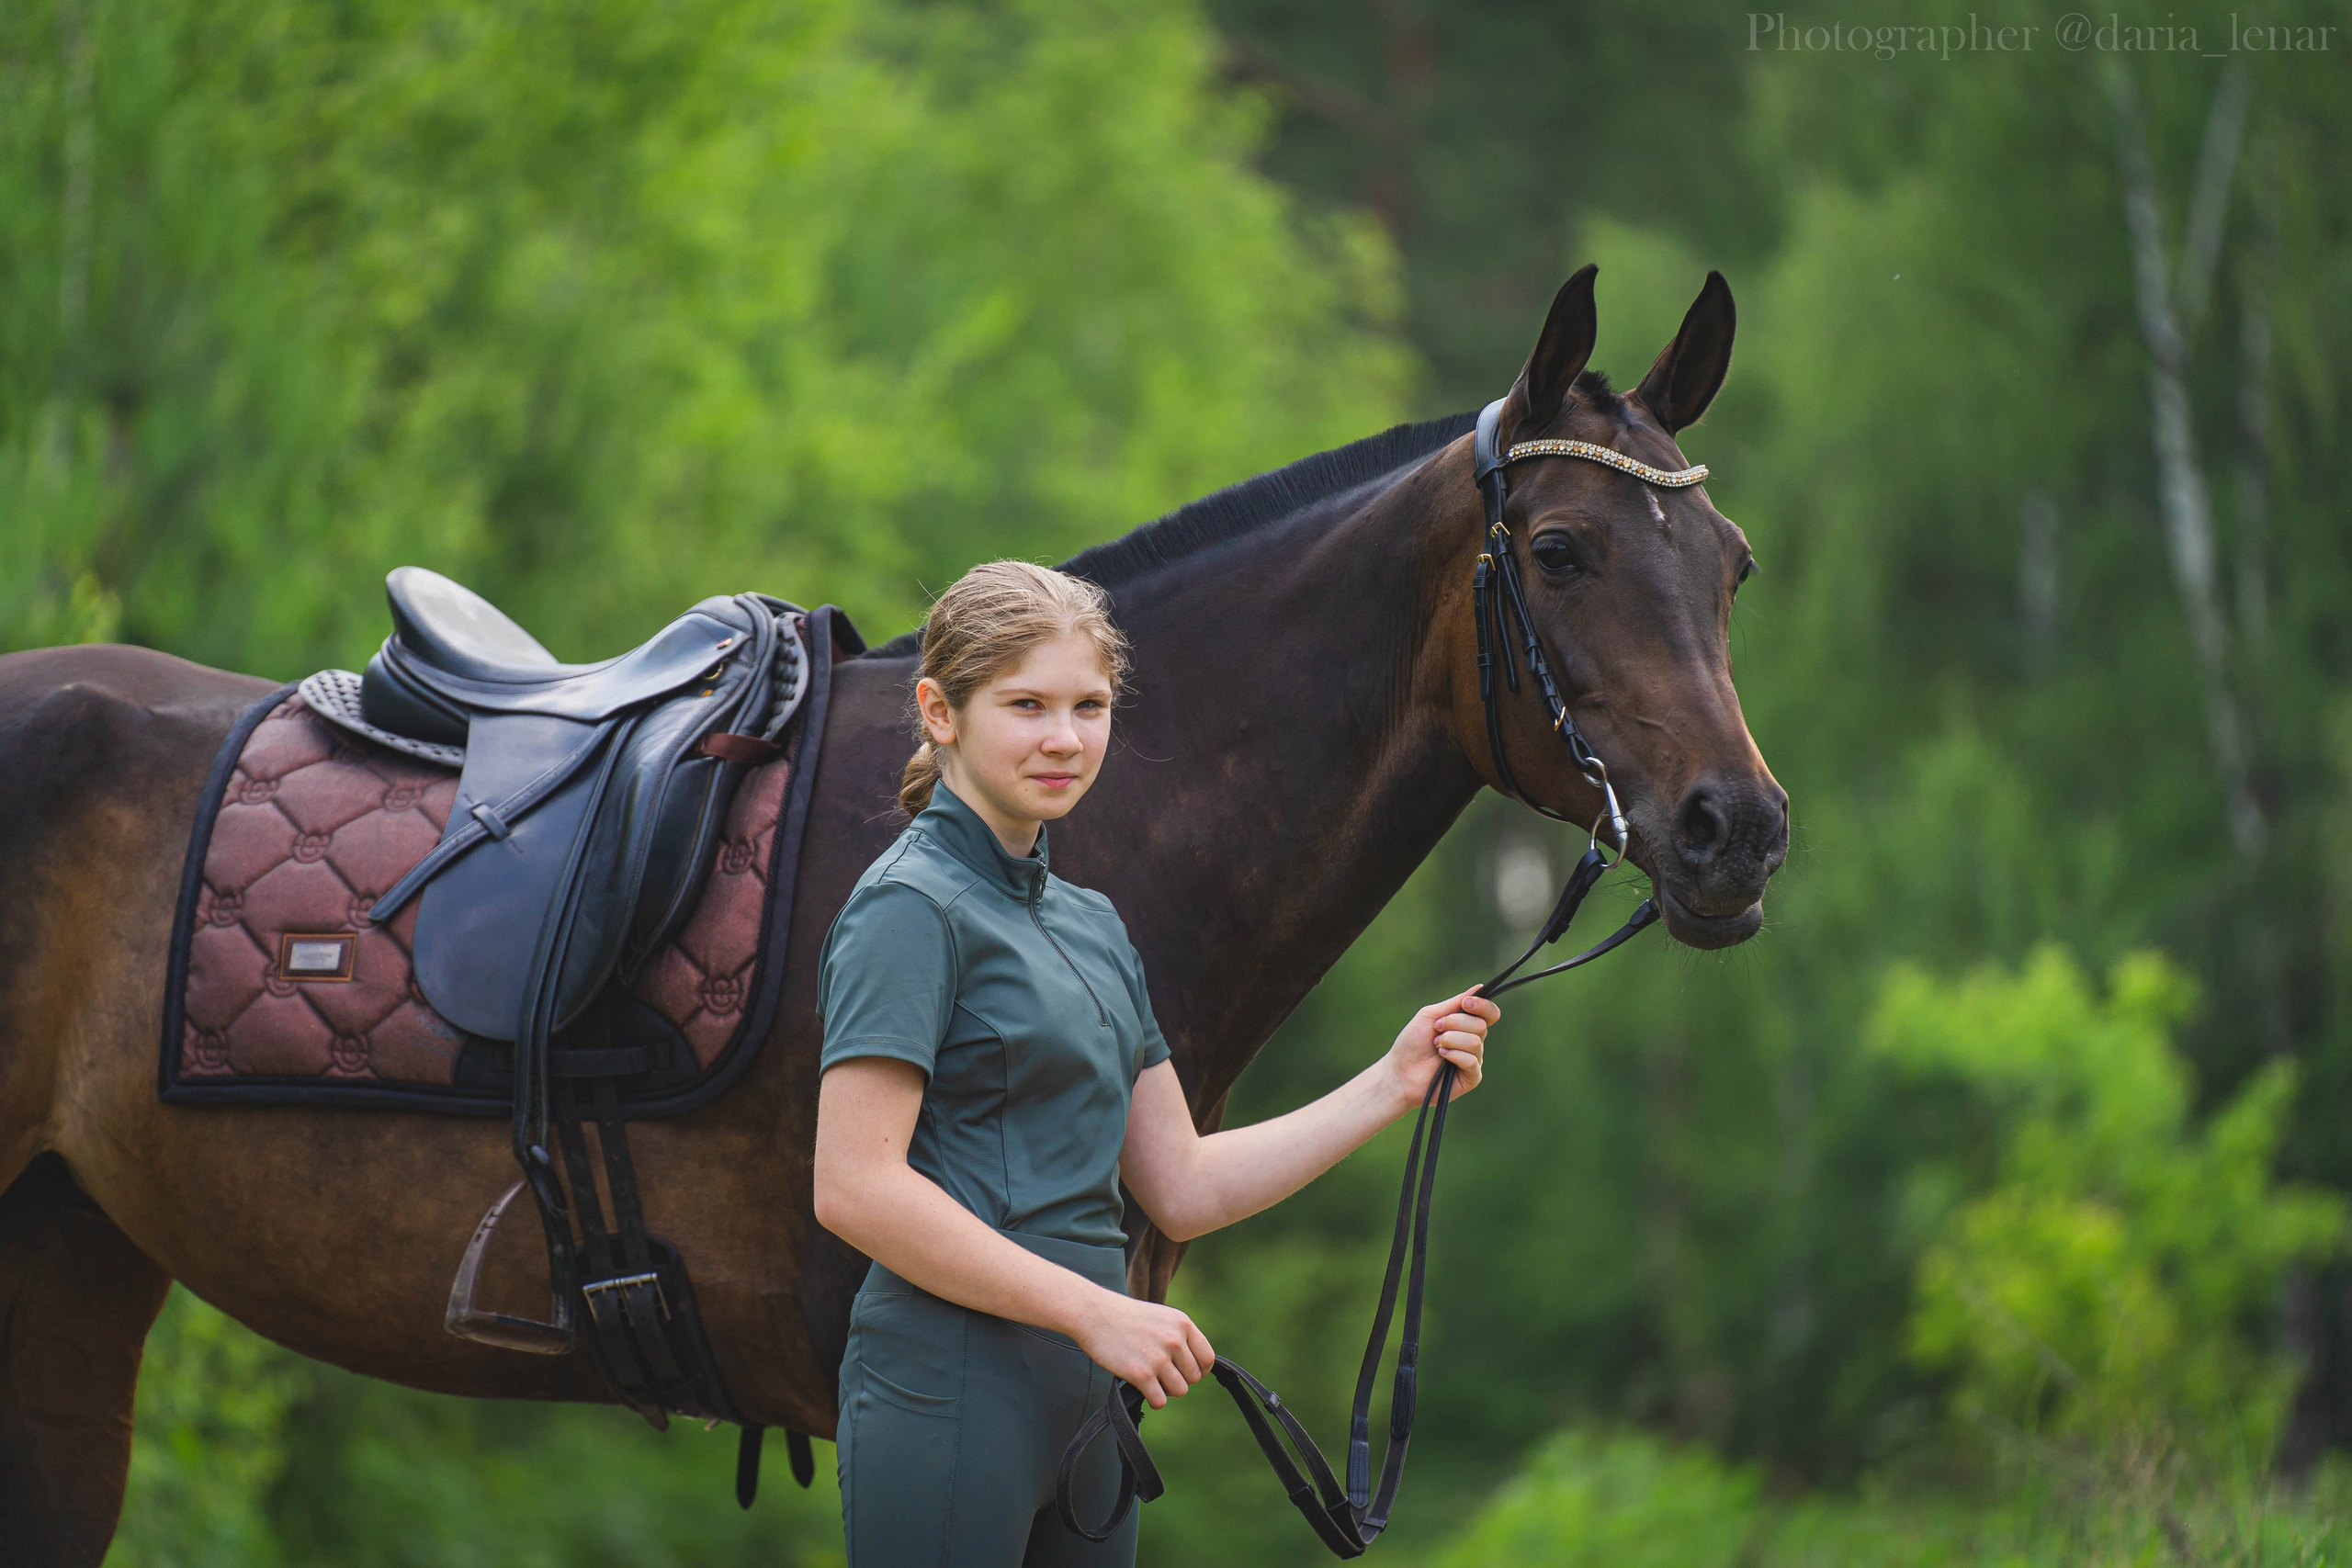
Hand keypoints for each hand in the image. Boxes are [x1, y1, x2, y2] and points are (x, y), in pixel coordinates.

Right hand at [1074, 1291, 1215, 1408]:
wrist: (1094, 1314)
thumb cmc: (1125, 1317)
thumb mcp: (1161, 1317)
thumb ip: (1180, 1337)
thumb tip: (1195, 1367)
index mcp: (1183, 1324)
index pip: (1207, 1358)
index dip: (1199, 1370)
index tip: (1185, 1372)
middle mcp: (1175, 1340)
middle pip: (1193, 1377)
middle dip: (1178, 1379)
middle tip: (1159, 1373)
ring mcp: (1159, 1358)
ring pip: (1180, 1390)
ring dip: (1166, 1390)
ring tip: (1151, 1379)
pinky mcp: (1141, 1374)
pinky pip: (1160, 1400)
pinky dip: (1153, 1400)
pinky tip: (1143, 1390)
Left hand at [1382, 989, 1498, 1106]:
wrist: (1399, 1070)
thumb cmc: (1412, 1043)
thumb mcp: (1430, 1016)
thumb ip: (1454, 1003)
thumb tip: (1479, 987)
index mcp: (1466, 1025)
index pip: (1489, 1013)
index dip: (1482, 1006)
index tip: (1465, 1004)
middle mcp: (1474, 1041)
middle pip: (1481, 1025)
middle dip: (1454, 1023)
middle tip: (1436, 1030)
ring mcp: (1474, 1060)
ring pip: (1475, 1041)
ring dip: (1450, 1040)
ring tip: (1436, 1046)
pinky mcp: (1471, 1077)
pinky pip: (1471, 1061)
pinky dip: (1453, 1055)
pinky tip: (1441, 1057)